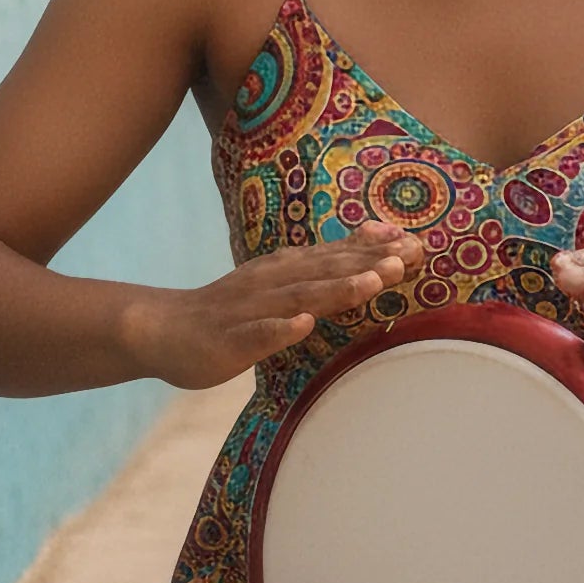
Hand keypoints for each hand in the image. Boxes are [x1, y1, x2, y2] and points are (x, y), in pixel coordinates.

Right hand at [127, 222, 424, 390]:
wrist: (166, 328)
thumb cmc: (234, 309)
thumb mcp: (283, 280)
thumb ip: (326, 266)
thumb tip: (376, 244)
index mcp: (287, 268)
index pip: (338, 255)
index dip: (377, 249)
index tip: (417, 243)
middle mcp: (273, 282)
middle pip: (326, 271)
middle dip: (368, 263)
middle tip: (407, 258)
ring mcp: (251, 309)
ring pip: (298, 297)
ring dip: (335, 289)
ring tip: (370, 283)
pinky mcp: (229, 338)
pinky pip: (256, 334)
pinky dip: (280, 329)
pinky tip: (301, 326)